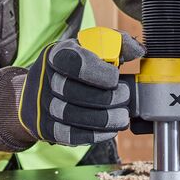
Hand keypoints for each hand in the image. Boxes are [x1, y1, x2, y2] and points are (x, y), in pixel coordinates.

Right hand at [18, 31, 143, 145]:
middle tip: (125, 97)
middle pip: (73, 92)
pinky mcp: (47, 127)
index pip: (73, 62)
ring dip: (104, 119)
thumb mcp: (93, 48)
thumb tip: (138, 50)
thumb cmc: (76, 66)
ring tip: (122, 116)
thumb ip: (117, 44)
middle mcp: (45, 79)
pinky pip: (69, 135)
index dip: (98, 72)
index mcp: (57, 54)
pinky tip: (110, 130)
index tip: (116, 77)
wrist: (41, 89)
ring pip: (72, 116)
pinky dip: (94, 134)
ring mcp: (43, 104)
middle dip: (106, 98)